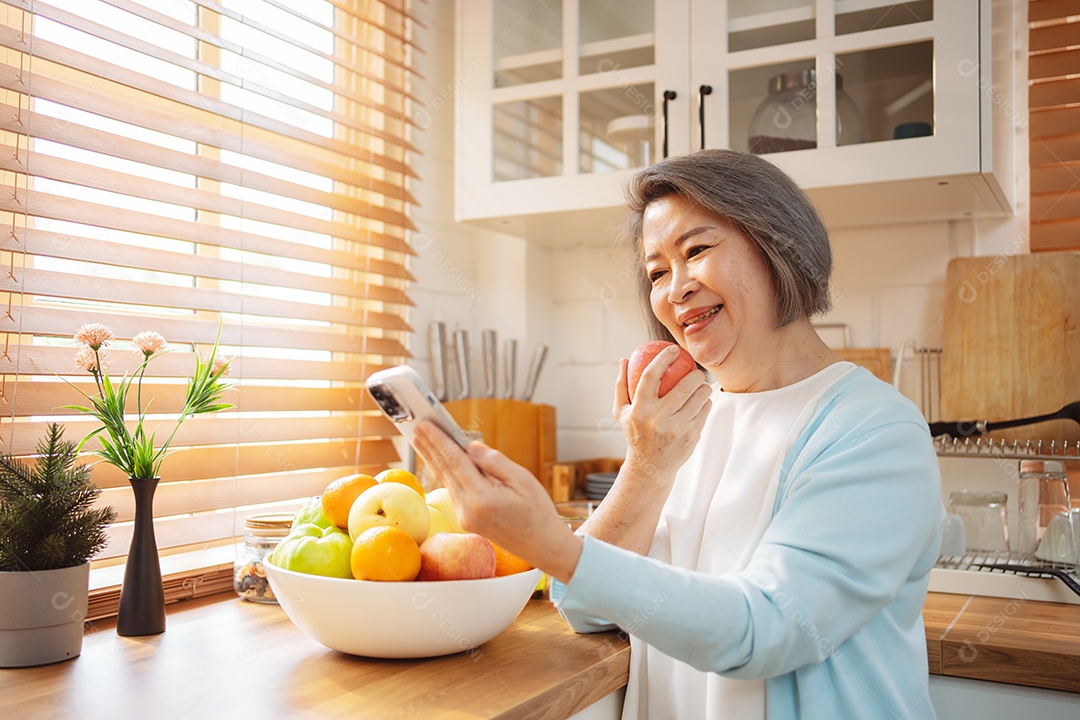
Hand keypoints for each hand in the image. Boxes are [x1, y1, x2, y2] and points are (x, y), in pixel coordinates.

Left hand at [413, 421, 582, 582]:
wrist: (542, 545)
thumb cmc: (537, 511)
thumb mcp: (522, 479)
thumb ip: (494, 461)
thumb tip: (471, 447)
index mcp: (482, 498)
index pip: (455, 462)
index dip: (439, 440)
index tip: (427, 425)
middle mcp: (468, 510)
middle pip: (444, 471)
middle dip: (430, 447)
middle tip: (417, 427)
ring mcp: (465, 517)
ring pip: (446, 481)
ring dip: (434, 459)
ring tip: (422, 440)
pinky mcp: (466, 520)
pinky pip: (453, 490)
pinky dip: (445, 472)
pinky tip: (440, 461)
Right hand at [615, 346, 711, 480]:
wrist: (650, 467)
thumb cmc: (635, 434)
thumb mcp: (621, 413)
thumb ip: (621, 386)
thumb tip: (624, 359)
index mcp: (639, 410)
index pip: (650, 376)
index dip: (662, 359)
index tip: (672, 350)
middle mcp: (658, 419)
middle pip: (683, 386)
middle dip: (695, 374)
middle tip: (695, 371)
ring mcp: (676, 428)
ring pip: (699, 397)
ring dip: (703, 387)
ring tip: (700, 385)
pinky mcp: (691, 436)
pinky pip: (704, 411)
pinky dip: (706, 403)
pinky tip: (702, 401)